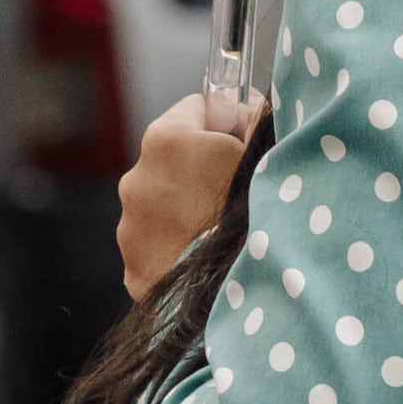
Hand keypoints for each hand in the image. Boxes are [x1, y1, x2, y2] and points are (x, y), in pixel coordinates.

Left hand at [113, 98, 257, 300]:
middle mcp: (137, 180)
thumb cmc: (264, 213)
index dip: (229, 123)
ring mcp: (132, 229)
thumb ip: (257, 119)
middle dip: (206, 170)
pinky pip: (161, 249)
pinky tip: (211, 259)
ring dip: (191, 211)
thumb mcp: (270, 150)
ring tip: (227, 231)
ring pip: (166, 205)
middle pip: (177, 159)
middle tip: (243, 193)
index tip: (248, 145)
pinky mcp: (136, 271)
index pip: (199, 109)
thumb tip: (248, 108)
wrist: (253, 295)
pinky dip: (182, 250)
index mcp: (168, 140)